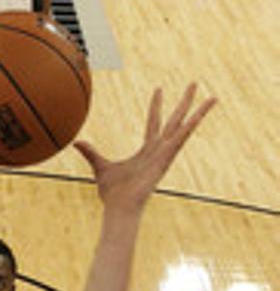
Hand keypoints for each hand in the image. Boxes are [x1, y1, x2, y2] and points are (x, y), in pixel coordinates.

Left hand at [74, 86, 215, 214]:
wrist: (118, 208)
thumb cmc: (112, 194)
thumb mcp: (99, 166)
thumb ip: (90, 153)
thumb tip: (77, 143)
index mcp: (146, 151)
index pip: (153, 123)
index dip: (156, 106)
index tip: (159, 89)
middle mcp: (159, 150)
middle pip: (175, 120)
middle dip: (184, 102)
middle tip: (194, 82)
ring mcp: (164, 155)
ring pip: (184, 128)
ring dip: (199, 112)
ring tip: (213, 97)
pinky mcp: (165, 161)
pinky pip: (180, 141)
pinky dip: (191, 128)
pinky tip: (200, 115)